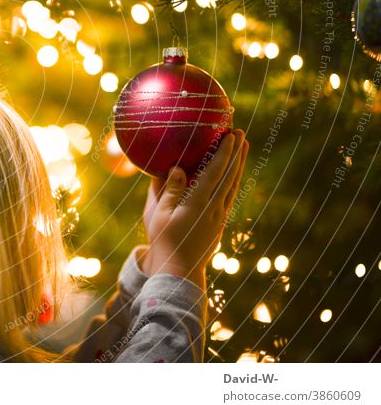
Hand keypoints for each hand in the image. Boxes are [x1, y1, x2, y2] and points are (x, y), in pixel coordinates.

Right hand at [141, 130, 248, 287]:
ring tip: (243, 149)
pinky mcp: (220, 224)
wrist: (180, 270)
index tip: (230, 136)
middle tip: (241, 134)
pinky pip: (230, 196)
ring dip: (238, 166)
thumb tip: (178, 168)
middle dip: (236, 154)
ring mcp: (219, 217)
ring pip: (233, 186)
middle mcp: (214, 208)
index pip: (215, 172)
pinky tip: (233, 175)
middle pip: (230, 176)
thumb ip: (170, 190)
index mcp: (198, 203)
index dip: (224, 153)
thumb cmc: (164, 240)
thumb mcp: (160, 214)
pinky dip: (233, 181)